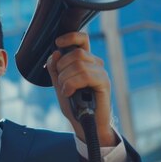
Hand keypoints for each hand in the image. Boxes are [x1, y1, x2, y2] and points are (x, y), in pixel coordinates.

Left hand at [45, 32, 117, 146]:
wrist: (84, 124)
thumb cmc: (74, 105)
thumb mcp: (59, 84)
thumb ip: (56, 69)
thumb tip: (56, 52)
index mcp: (85, 61)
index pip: (82, 39)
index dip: (70, 37)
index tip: (58, 42)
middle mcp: (95, 64)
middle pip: (75, 53)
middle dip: (61, 68)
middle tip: (61, 83)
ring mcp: (101, 72)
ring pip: (78, 64)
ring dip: (65, 79)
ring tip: (66, 91)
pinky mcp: (104, 82)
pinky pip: (84, 75)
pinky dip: (71, 84)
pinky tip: (69, 93)